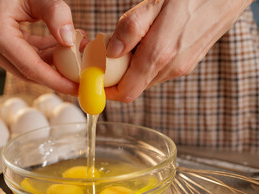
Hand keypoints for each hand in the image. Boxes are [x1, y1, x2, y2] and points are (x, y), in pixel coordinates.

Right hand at [0, 0, 77, 94]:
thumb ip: (56, 14)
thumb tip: (69, 42)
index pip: (29, 67)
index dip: (55, 81)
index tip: (75, 88)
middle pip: (26, 71)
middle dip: (55, 75)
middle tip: (79, 76)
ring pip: (25, 65)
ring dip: (50, 62)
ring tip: (74, 54)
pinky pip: (21, 55)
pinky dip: (41, 54)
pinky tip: (59, 48)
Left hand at [105, 0, 253, 101]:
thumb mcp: (154, 3)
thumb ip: (131, 29)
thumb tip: (111, 52)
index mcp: (160, 55)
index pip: (127, 92)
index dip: (108, 91)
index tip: (97, 82)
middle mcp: (172, 67)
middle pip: (135, 87)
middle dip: (118, 78)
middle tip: (108, 59)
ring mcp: (183, 67)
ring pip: (148, 79)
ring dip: (133, 70)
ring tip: (129, 47)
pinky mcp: (190, 62)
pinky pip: (161, 71)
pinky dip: (148, 65)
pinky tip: (149, 44)